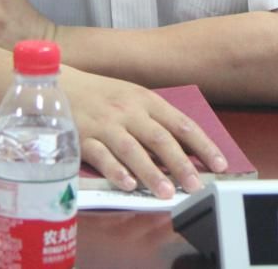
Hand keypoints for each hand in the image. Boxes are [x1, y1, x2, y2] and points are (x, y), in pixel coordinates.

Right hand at [61, 67, 227, 197]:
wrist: (58, 85)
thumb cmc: (100, 95)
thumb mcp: (131, 98)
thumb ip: (154, 121)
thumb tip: (183, 149)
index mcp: (145, 100)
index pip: (181, 124)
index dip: (202, 145)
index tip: (219, 164)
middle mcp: (128, 110)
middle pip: (160, 138)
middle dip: (180, 164)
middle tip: (195, 185)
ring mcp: (105, 124)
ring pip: (132, 150)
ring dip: (152, 172)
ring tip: (167, 192)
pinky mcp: (82, 137)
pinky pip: (101, 156)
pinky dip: (116, 171)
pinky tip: (128, 185)